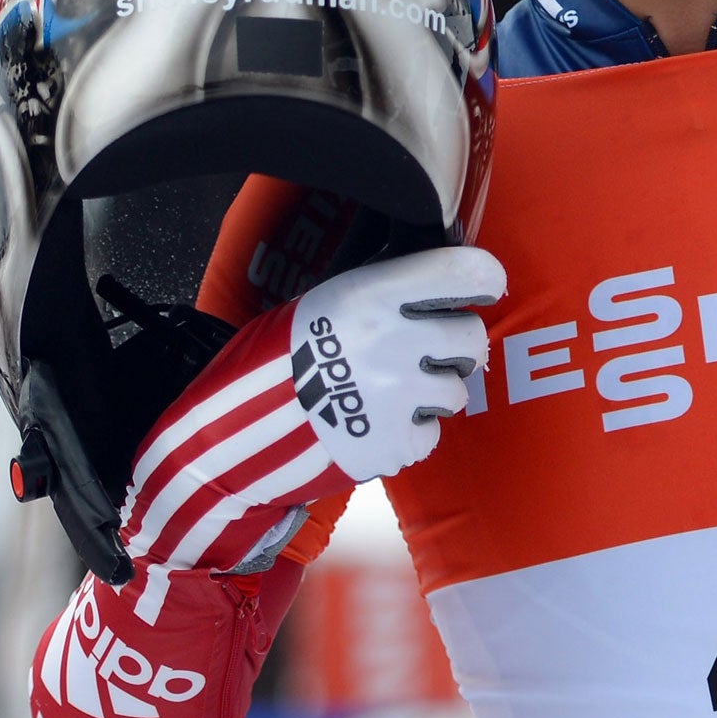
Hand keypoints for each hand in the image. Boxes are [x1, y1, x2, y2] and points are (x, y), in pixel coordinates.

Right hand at [116, 245, 506, 597]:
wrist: (233, 435)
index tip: (481, 286)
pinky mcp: (394, 446)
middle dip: (455, 344)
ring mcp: (397, 399)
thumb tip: (439, 277)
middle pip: (473, 337)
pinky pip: (431, 435)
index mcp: (374, 295)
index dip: (483, 279)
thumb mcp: (324, 300)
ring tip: (387, 390)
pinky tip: (375, 422)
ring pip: (457, 391)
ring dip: (433, 392)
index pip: (467, 271)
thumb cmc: (278, 359)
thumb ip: (385, 289)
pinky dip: (411, 432)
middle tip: (423, 350)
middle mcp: (394, 343)